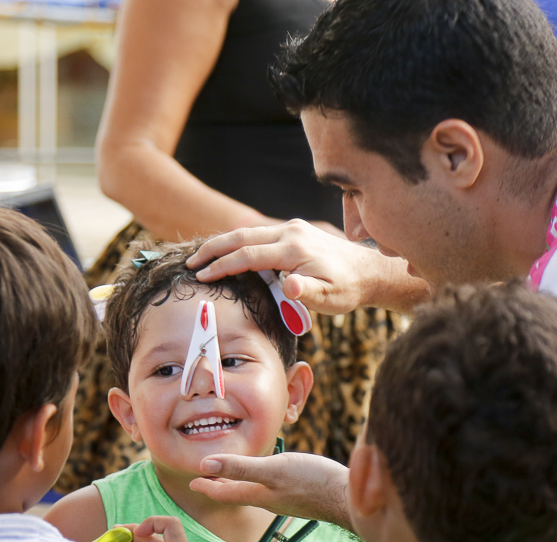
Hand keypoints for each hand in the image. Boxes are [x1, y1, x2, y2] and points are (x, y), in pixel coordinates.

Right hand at [186, 219, 392, 314]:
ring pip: (249, 232)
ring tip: (201, 256)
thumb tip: (290, 286)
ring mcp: (292, 228)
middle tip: (189, 262)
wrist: (368, 271)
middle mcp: (290, 231)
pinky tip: (228, 252)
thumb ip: (308, 293)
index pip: (248, 256)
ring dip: (223, 243)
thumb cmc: (347, 289)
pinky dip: (239, 242)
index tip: (201, 277)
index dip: (222, 266)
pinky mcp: (294, 231)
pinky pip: (259, 234)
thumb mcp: (330, 297)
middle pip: (242, 236)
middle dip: (212, 248)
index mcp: (294, 248)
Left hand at [189, 452, 351, 529]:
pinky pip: (273, 490)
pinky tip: (270, 478)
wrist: (350, 498)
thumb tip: (205, 465)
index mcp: (259, 494)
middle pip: (239, 494)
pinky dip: (262, 483)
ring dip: (240, 485)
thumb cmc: (313, 482)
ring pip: (256, 493)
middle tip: (207, 480)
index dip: (208, 486)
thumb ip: (240, 468)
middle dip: (221, 486)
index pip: (225, 492)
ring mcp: (287, 500)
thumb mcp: (273, 470)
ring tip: (233, 477)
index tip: (192, 483)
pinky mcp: (302, 496)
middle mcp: (270, 500)